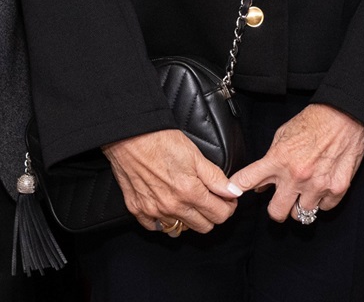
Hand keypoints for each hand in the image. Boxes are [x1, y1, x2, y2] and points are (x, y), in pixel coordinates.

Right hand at [102, 128, 241, 234]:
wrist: (129, 134)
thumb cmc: (160, 139)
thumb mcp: (195, 154)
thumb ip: (216, 177)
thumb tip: (233, 193)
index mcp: (190, 192)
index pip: (220, 215)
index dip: (227, 207)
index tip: (226, 200)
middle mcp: (172, 206)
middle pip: (203, 227)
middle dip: (211, 215)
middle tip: (208, 200)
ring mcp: (153, 210)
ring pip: (180, 229)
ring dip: (187, 219)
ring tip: (186, 203)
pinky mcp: (137, 209)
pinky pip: (155, 227)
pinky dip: (163, 220)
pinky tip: (165, 207)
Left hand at [227, 103, 363, 221]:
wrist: (345, 117)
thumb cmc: (313, 122)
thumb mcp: (283, 135)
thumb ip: (270, 160)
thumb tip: (260, 185)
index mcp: (279, 159)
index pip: (248, 180)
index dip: (236, 188)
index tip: (231, 194)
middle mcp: (296, 176)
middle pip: (276, 213)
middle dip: (275, 210)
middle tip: (279, 202)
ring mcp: (317, 185)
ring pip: (300, 215)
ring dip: (300, 205)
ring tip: (304, 192)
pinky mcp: (337, 190)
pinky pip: (323, 209)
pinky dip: (321, 202)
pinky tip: (321, 187)